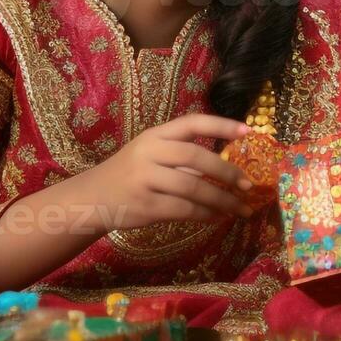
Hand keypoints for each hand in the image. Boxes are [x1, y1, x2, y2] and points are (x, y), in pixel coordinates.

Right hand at [75, 114, 254, 229]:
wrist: (92, 198)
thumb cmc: (130, 173)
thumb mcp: (151, 154)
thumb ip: (183, 157)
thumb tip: (229, 168)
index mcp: (155, 135)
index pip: (192, 123)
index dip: (221, 125)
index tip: (248, 132)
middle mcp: (149, 152)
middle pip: (196, 157)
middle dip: (227, 172)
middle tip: (248, 185)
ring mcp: (145, 179)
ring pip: (193, 188)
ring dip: (222, 200)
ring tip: (241, 208)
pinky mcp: (145, 206)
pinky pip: (183, 210)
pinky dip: (205, 215)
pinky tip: (217, 218)